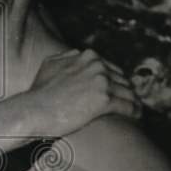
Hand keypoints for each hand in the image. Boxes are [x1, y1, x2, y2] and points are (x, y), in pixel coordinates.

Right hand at [24, 48, 141, 135]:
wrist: (34, 110)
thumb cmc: (39, 92)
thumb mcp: (49, 65)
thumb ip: (66, 57)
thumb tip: (76, 54)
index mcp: (87, 56)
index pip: (110, 67)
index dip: (115, 80)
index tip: (117, 90)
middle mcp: (97, 65)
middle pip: (121, 79)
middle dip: (126, 90)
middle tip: (129, 101)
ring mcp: (101, 82)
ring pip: (127, 92)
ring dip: (133, 101)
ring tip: (136, 110)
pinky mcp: (104, 100)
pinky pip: (127, 105)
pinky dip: (134, 111)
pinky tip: (136, 116)